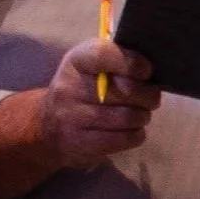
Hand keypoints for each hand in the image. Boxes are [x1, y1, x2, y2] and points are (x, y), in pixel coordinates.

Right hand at [37, 35, 158, 167]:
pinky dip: (136, 135)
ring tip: (140, 114)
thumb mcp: (91, 65)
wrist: (47, 124)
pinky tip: (132, 130)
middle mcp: (70, 87)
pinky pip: (122, 139)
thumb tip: (152, 67)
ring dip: (142, 116)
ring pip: (127, 117)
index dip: (131, 62)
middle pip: (125, 90)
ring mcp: (73, 117)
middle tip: (151, 98)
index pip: (103, 55)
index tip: (147, 71)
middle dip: (148, 95)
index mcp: (77, 61)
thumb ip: (118, 59)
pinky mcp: (81, 143)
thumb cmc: (81, 87)